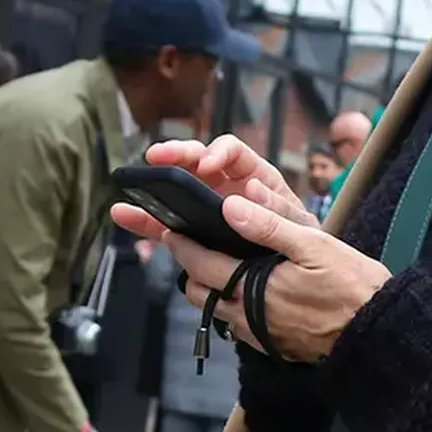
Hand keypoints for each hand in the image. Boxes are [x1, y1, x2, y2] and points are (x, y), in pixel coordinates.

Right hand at [107, 135, 309, 308]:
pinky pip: (167, 224)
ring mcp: (208, 209)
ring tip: (135, 184)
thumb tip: (251, 192)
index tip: (208, 166)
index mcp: (256, 177)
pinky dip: (147, 221)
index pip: (233, 151)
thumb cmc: (305, 247)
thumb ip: (279, 210)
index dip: (217, 153)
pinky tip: (126, 216)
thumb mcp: (300, 227)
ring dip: (153, 187)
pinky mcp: (195, 233)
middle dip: (176, 156)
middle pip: (196, 161)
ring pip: (176, 191)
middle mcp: (228, 187)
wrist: (302, 279)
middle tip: (158, 158)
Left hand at [109, 135, 388, 364]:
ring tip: (216, 264)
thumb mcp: (314, 246)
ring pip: (215, 311)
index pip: (199, 264)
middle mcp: (246, 317)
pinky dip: (230, 304)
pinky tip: (246, 289)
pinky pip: (237, 325)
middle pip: (198, 292)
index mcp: (251, 288)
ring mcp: (257, 335)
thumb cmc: (351, 287)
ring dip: (208, 287)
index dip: (179, 244)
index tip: (169, 227)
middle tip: (188, 243)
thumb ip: (268, 226)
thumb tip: (230, 205)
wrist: (377, 337)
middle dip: (187, 267)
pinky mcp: (271, 345)